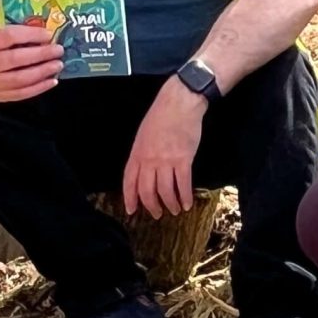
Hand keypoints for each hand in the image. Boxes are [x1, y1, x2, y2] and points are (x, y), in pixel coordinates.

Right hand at [0, 23, 64, 102]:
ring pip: (20, 78)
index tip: (49, 34)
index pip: (9, 36)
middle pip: (16, 58)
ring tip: (58, 65)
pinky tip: (52, 81)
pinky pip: (21, 93)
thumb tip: (43, 23)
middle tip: (58, 50)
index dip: (31, 34)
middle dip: (41, 54)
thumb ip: (16, 29)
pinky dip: (39, 88)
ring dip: (43, 72)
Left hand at [123, 81, 206, 218]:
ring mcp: (166, 161)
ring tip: (175, 210)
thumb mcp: (143, 135)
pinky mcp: (183, 159)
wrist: (179, 103)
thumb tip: (144, 170)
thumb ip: (142, 154)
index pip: (130, 182)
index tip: (132, 211)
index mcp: (137, 154)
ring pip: (165, 191)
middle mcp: (149, 160)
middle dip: (152, 206)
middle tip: (157, 214)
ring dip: (170, 204)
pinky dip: (185, 196)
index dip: (130, 199)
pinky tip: (187, 203)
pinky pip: (183, 184)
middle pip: (147, 191)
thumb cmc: (162, 116)